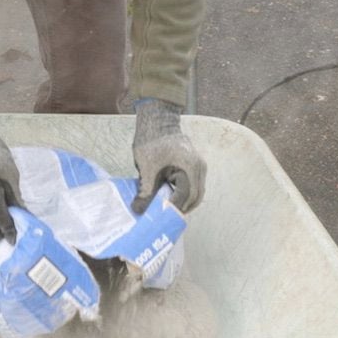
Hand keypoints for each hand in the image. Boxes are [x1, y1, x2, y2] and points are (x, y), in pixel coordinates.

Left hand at [132, 98, 204, 213]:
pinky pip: (193, 185)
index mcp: (190, 167)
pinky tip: (169, 198)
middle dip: (180, 209)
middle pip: (195, 198)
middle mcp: (199, 168)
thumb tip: (138, 210)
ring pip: (195, 193)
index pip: (186, 196)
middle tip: (164, 218)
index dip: (173, 208)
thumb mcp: (146, 167)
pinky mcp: (194, 166)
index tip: (160, 217)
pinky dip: (184, 194)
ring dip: (183, 202)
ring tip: (166, 210)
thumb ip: (145, 190)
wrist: (157, 119)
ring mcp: (199, 166)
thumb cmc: (152, 140)